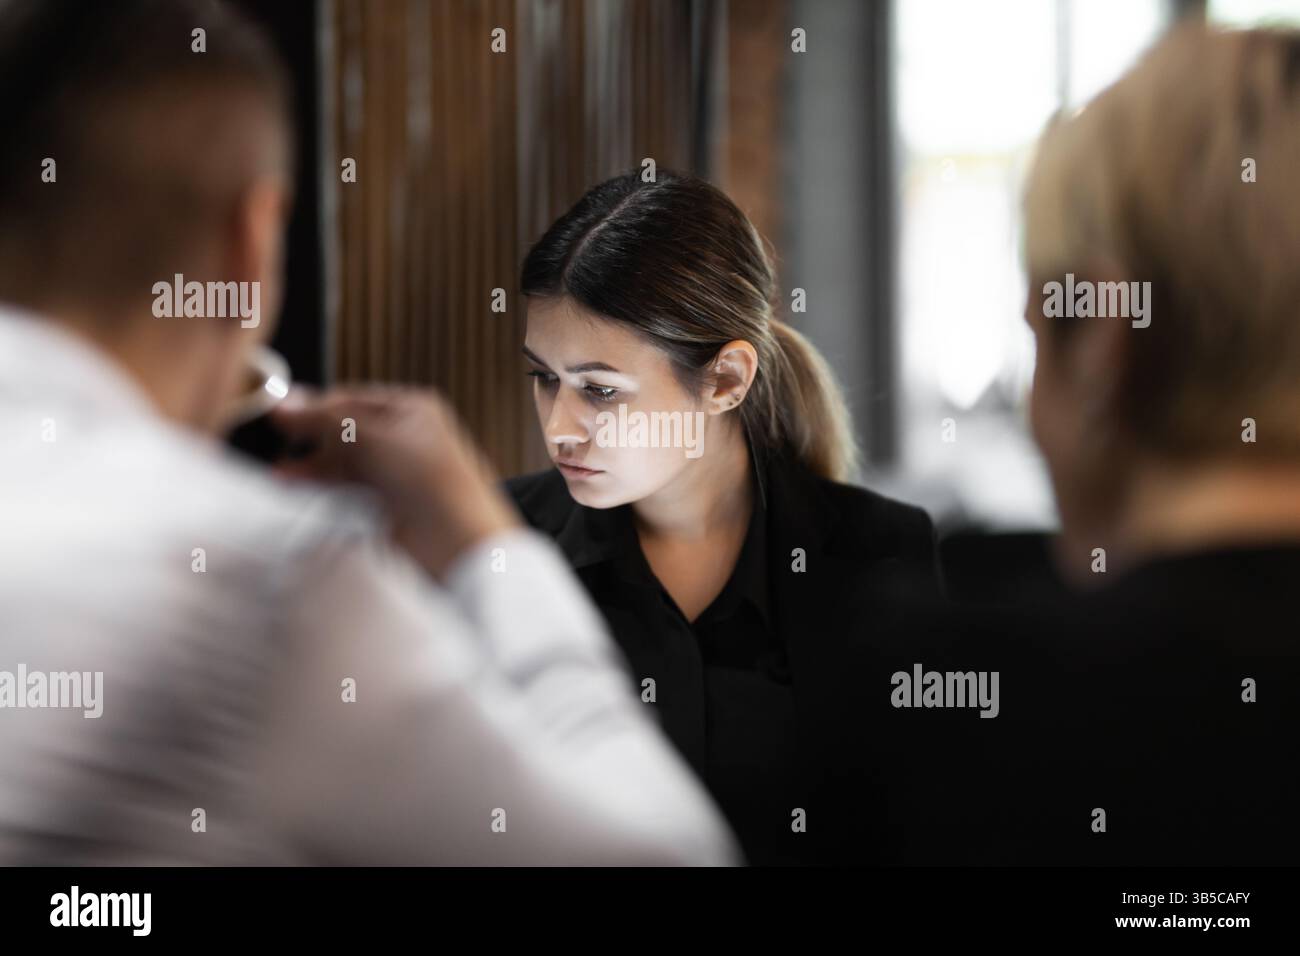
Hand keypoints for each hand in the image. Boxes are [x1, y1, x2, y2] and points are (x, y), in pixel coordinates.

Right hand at [270, 386, 519, 579]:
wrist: (457, 543)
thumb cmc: (435, 485)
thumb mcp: (375, 439)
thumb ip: (326, 422)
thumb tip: (287, 404)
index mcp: (412, 410)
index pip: (351, 399)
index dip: (315, 406)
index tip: (279, 412)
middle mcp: (405, 439)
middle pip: (345, 432)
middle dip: (310, 439)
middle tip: (276, 442)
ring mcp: (395, 473)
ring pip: (343, 463)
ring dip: (311, 467)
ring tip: (280, 473)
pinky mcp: (387, 505)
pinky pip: (347, 490)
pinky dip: (323, 488)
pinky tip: (300, 490)